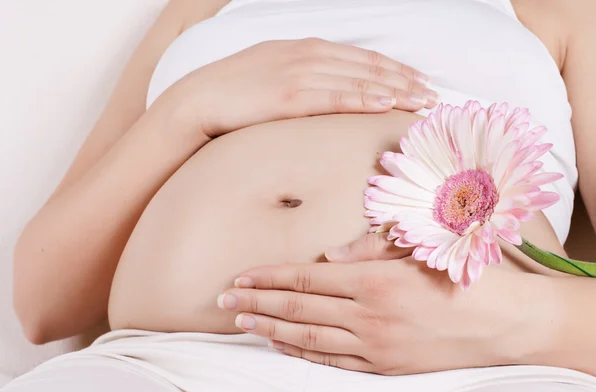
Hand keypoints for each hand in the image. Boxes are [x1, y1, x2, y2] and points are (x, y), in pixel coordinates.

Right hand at [171, 38, 438, 136]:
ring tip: (421, 102)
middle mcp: (308, 56)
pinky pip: (335, 96)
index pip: (362, 58)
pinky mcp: (288, 96)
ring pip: (358, 80)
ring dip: (395, 90)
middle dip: (405, 80)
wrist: (199, 99)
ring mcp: (299, 74)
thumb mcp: (274, 71)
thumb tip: (331, 89)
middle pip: (368, 66)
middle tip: (432, 95)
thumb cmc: (236, 90)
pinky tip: (386, 103)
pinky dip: (364, 98)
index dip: (395, 70)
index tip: (419, 82)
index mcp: (306, 49)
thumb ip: (305, 75)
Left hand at [218, 234, 546, 374]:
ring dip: (271, 328)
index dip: (268, 277)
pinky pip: (333, 362)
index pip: (305, 277)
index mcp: (374, 279)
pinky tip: (282, 344)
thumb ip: (369, 247)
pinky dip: (303, 353)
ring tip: (243, 322)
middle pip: (298, 308)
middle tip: (224, 301)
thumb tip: (329, 253)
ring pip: (308, 337)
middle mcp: (368, 314)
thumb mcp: (418, 249)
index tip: (241, 276)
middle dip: (257, 302)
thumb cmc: (463, 278)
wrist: (504, 324)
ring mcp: (374, 345)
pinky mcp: (385, 367)